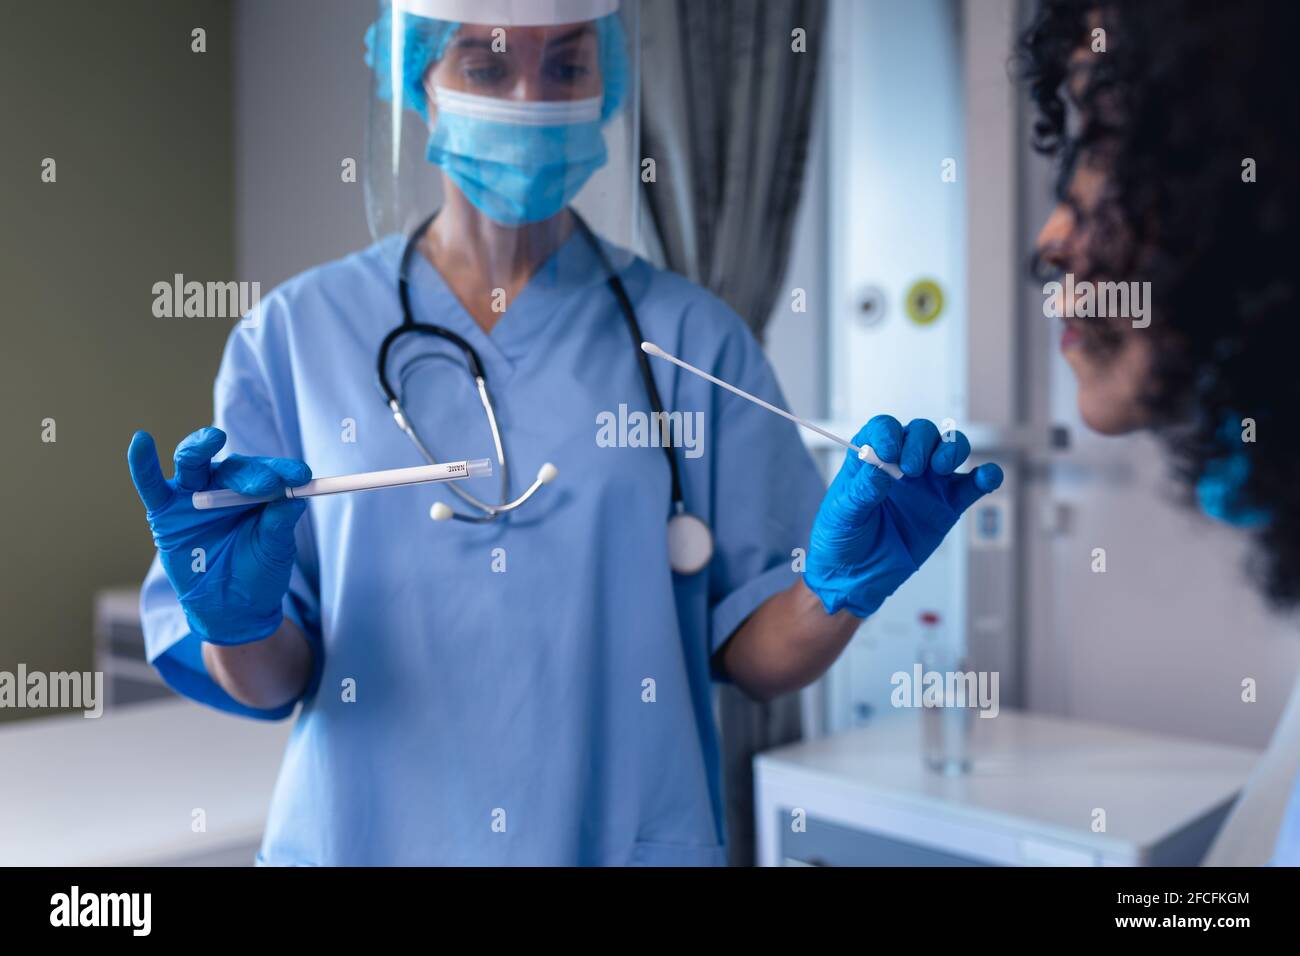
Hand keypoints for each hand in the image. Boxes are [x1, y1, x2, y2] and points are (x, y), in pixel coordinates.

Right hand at [127, 427, 311, 644]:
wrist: (231, 608)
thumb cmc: (257, 574)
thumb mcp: (274, 552)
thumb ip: (279, 526)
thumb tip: (294, 500)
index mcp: (256, 493)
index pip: (268, 473)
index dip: (284, 471)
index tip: (302, 476)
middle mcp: (224, 488)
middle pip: (233, 468)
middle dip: (251, 473)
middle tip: (268, 485)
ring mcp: (192, 497)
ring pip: (193, 464)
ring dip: (200, 449)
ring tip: (213, 439)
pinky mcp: (165, 512)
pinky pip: (151, 485)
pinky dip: (142, 464)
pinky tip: (140, 442)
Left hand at [804, 416, 1003, 617]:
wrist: (856, 577)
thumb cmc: (841, 540)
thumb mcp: (842, 515)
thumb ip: (862, 490)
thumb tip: (880, 466)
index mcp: (870, 459)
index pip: (884, 429)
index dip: (889, 434)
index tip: (889, 453)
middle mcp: (900, 464)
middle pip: (921, 433)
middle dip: (921, 443)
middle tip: (911, 469)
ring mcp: (926, 484)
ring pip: (949, 450)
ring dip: (951, 450)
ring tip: (940, 468)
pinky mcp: (946, 506)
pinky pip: (972, 485)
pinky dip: (985, 476)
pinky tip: (986, 476)